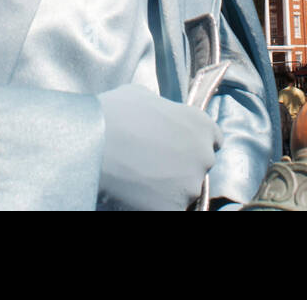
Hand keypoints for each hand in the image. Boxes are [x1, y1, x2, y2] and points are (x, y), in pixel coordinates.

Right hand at [97, 85, 221, 210]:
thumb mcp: (143, 97)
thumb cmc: (115, 114)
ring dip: (167, 189)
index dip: (192, 143)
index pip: (212, 139)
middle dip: (180, 167)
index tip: (177, 146)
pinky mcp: (173, 209)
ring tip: (139, 181)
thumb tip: (158, 118)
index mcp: (201, 125)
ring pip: (183, 191)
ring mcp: (190, 186)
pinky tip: (134, 194)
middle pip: (198, 167)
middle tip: (152, 165)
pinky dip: (154, 205)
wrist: (94, 143)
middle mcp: (203, 156)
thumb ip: (162, 110)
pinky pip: (167, 209)